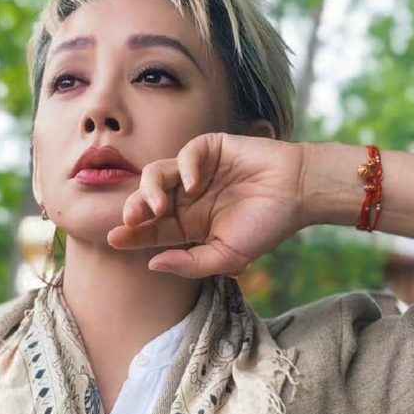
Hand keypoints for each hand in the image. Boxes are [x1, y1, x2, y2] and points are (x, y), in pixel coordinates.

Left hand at [105, 133, 307, 276]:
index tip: (115, 238)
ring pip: (157, 174)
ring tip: (159, 206)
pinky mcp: (211, 148)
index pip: (153, 229)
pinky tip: (194, 184)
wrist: (298, 193)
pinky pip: (186, 154)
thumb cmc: (266, 227)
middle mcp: (188, 197)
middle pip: (148, 200)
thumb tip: (152, 264)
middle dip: (134, 210)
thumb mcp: (227, 256)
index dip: (133, 233)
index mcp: (189, 223)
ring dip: (151, 189)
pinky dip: (184, 167)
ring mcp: (198, 171)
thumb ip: (190, 264)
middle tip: (131, 220)